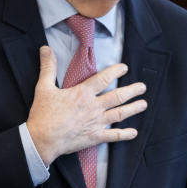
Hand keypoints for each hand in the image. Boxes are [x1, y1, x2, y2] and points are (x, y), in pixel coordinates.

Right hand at [26, 46, 146, 165]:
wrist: (42, 139)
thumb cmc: (43, 114)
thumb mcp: (44, 87)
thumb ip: (48, 67)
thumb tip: (45, 48)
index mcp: (83, 93)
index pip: (104, 78)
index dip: (116, 71)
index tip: (124, 68)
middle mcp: (93, 107)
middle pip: (118, 96)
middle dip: (132, 91)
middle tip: (142, 87)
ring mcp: (96, 123)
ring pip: (120, 114)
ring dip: (134, 108)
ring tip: (143, 104)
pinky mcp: (95, 137)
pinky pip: (114, 136)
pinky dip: (125, 134)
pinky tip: (134, 132)